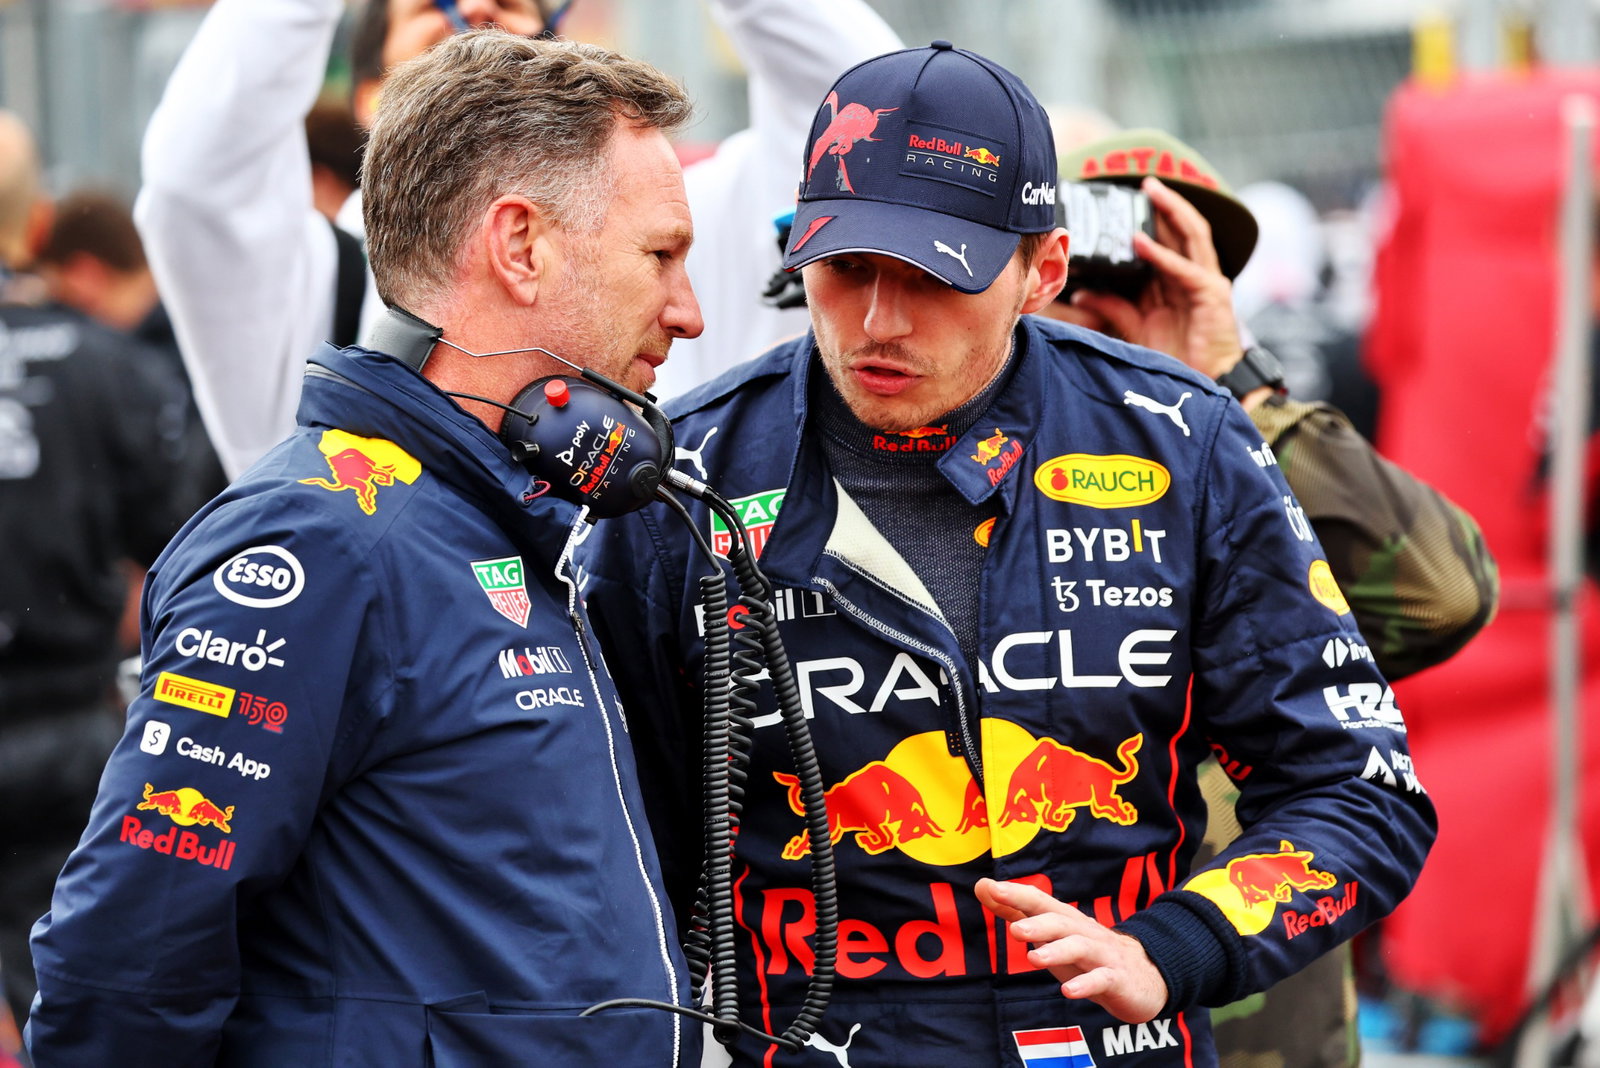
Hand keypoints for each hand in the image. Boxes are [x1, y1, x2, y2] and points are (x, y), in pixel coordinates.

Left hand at [975, 877, 1167, 1023]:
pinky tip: (1069, 991)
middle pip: (1061, 922)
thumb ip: (1016, 911)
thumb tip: (983, 887)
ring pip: (1081, 948)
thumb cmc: (1086, 953)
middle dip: (1038, 924)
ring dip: (1058, 952)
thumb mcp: (1050, 933)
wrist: (1142, 977)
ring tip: (1034, 959)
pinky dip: (1086, 984)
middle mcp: (1084, 932)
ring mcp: (1102, 955)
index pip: (1040, 901)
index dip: (1017, 894)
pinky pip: (1102, 980)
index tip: (991, 888)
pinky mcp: (1116, 979)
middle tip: (1014, 929)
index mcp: (1066, 920)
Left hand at [1066, 177, 1244, 380]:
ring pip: (1191, 235)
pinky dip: (1162, 255)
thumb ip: (1112, 307)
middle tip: (1142, 182)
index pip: (1166, 240)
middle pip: (1181, 230)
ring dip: (1171, 211)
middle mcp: (1194, 275)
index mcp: (1178, 280)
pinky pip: (1185, 269)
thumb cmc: (1176, 357)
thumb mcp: (1136, 327)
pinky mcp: (1212, 294)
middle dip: (1164, 203)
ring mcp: (1206, 281)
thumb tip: (1081, 292)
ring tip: (1151, 191)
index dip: (1150, 219)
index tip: (1124, 203)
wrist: (1205, 383)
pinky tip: (1141, 241)